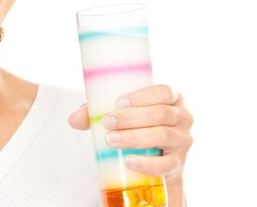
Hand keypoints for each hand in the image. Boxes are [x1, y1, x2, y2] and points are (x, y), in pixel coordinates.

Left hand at [68, 84, 192, 201]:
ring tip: (111, 140)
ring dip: (135, 137)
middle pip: (162, 113)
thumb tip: (73, 119)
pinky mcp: (178, 163)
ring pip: (163, 135)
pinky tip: (129, 160)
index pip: (164, 91)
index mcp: (171, 98)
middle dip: (131, 117)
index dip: (142, 95)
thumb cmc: (136, 126)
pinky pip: (166, 164)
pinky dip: (147, 163)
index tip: (118, 101)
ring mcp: (183, 140)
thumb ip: (95, 112)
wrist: (152, 158)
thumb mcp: (119, 114)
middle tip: (107, 122)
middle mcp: (182, 117)